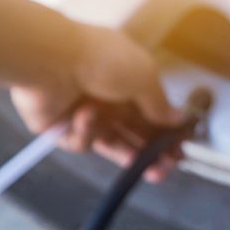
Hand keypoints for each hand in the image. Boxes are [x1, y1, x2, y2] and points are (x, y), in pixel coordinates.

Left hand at [10, 23, 182, 181]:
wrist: (49, 59)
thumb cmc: (103, 60)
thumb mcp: (144, 77)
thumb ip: (161, 104)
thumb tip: (180, 119)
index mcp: (130, 81)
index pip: (153, 114)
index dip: (167, 134)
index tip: (180, 152)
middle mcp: (109, 98)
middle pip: (134, 133)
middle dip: (151, 153)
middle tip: (164, 170)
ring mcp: (85, 114)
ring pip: (111, 143)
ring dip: (127, 154)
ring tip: (142, 167)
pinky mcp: (61, 130)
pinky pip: (82, 141)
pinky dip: (86, 131)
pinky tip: (84, 116)